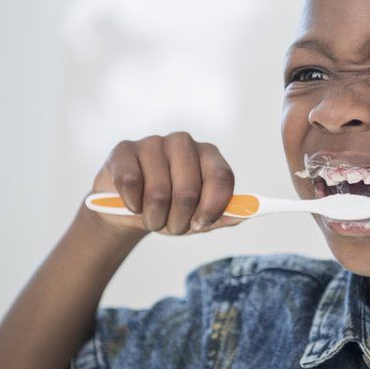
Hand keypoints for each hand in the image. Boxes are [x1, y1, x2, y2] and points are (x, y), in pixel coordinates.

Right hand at [85, 132, 242, 237]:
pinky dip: (132, 204)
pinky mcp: (125, 150)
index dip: (213, 207)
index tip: (200, 224)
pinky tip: (132, 203)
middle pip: (188, 191)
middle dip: (178, 221)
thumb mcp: (198, 217)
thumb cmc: (169, 209)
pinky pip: (131, 183)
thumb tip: (245, 214)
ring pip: (158, 193)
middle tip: (171, 225)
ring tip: (152, 216)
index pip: (222, 177)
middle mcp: (183, 143)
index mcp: (208, 155)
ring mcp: (153, 143)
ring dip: (154, 218)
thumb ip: (223, 215)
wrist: (128, 208)